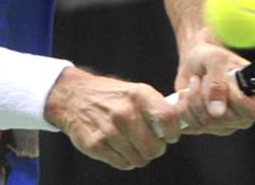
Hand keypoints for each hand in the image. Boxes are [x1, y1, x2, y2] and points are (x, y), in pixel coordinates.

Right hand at [44, 67, 181, 169]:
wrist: (74, 96)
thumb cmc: (111, 96)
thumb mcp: (136, 91)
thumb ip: (156, 107)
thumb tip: (179, 127)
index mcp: (139, 95)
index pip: (168, 118)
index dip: (173, 132)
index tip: (169, 135)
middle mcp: (125, 112)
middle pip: (155, 147)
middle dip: (155, 148)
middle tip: (149, 141)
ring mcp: (109, 130)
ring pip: (140, 159)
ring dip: (139, 155)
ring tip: (131, 142)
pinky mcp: (96, 144)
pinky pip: (123, 164)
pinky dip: (125, 159)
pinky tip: (118, 146)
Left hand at [172, 29, 254, 135]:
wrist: (195, 62)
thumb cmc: (210, 57)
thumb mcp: (215, 59)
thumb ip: (217, 83)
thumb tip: (217, 112)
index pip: (252, 109)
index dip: (234, 98)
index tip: (223, 80)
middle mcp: (249, 112)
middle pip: (228, 119)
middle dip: (207, 96)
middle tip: (202, 78)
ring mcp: (231, 123)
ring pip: (208, 123)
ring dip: (193, 99)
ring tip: (195, 83)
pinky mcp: (211, 128)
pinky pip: (194, 126)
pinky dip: (184, 109)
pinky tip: (186, 95)